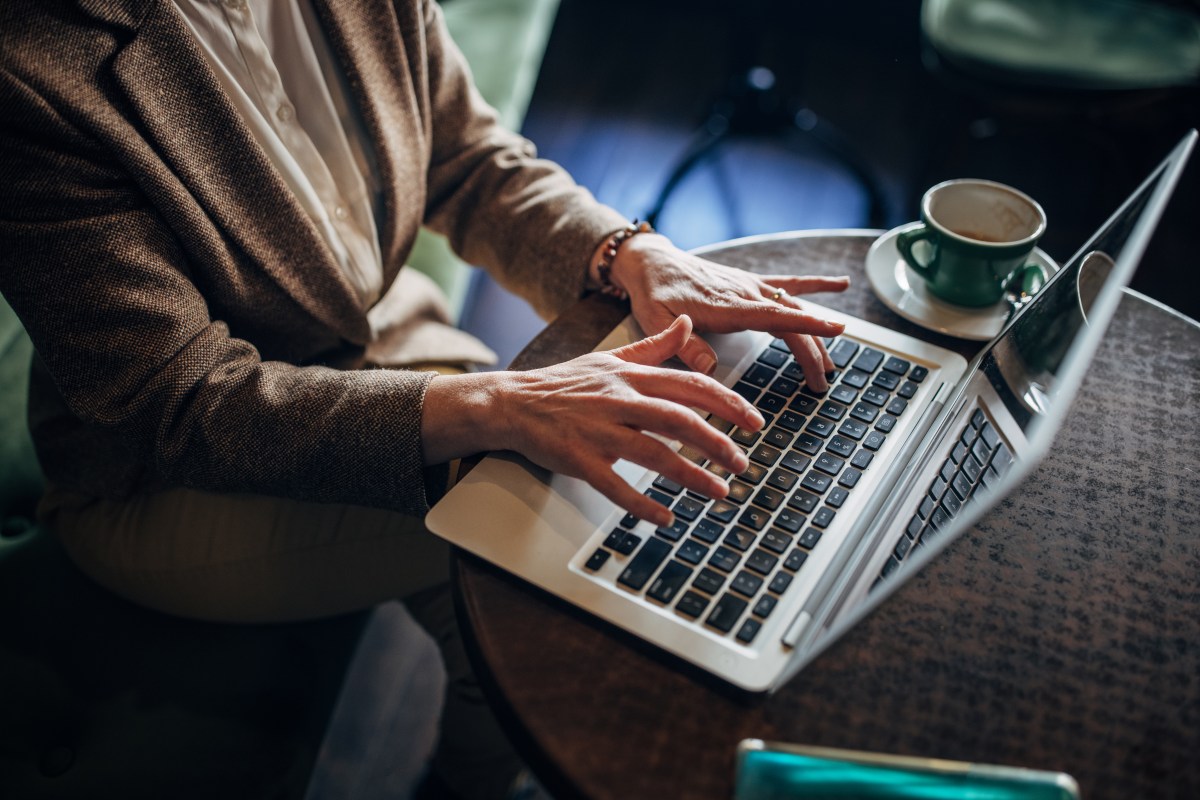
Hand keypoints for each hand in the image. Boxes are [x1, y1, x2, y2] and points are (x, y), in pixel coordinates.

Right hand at [422, 316, 762, 525]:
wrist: (510, 402)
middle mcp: (619, 401)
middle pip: (679, 419)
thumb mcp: (610, 359)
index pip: (689, 385)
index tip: (754, 421)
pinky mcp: (580, 460)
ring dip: (691, 475)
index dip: (728, 403)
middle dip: (717, 442)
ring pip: (654, 454)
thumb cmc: (562, 384)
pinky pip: (616, 486)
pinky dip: (643, 504)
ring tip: (719, 492)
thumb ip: (653, 345)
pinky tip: (666, 518)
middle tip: (743, 462)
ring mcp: (599, 432)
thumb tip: (688, 324)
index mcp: (630, 376)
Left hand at [605, 233, 850, 390]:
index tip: (836, 330)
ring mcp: (750, 286)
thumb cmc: (654, 293)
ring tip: (829, 364)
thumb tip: (711, 368)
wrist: (651, 263)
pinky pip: (788, 283)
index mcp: (726, 305)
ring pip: (793, 309)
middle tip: (821, 383)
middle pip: (790, 322)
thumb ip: (684, 346)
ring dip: (815, 334)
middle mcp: (744, 293)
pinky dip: (816, 284)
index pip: (775, 316)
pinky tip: (842, 283)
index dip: (806, 325)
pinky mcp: (749, 282)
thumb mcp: (656, 322)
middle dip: (812, 351)